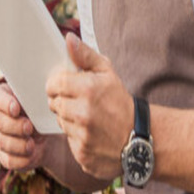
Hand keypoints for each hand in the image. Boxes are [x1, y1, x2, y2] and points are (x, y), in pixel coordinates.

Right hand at [0, 82, 47, 171]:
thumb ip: (37, 97)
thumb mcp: (42, 103)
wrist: (50, 138)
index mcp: (8, 99)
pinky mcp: (5, 156)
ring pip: (3, 141)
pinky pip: (9, 159)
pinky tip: (32, 154)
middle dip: (15, 125)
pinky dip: (22, 158)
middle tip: (29, 127)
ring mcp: (1, 137)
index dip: (4, 103)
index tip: (16, 108)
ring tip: (32, 144)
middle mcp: (1, 117)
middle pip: (0, 121)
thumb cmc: (45, 114)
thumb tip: (42, 91)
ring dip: (18, 144)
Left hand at [46, 32, 133, 181]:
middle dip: (62, 101)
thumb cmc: (120, 101)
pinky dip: (76, 136)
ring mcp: (82, 136)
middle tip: (77, 101)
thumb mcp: (107, 73)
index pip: (54, 83)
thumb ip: (85, 55)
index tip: (62, 85)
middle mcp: (83, 113)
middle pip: (54, 104)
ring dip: (68, 119)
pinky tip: (90, 132)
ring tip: (86, 117)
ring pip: (60, 122)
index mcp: (88, 89)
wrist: (139, 137)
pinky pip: (68, 141)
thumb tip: (68, 39)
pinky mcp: (82, 154)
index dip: (55, 84)